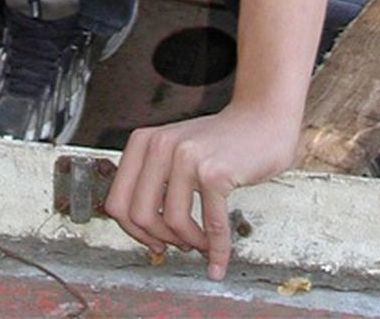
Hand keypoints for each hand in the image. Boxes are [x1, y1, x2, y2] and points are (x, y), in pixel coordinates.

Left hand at [104, 103, 296, 280]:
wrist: (262, 120)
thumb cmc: (220, 142)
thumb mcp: (174, 151)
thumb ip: (153, 181)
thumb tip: (140, 231)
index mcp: (143, 141)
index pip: (117, 201)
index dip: (132, 230)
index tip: (151, 240)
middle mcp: (160, 145)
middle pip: (139, 216)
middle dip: (159, 239)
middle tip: (177, 245)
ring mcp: (187, 157)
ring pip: (172, 223)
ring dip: (190, 242)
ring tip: (202, 242)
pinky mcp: (215, 172)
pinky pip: (211, 226)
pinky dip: (217, 250)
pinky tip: (219, 259)